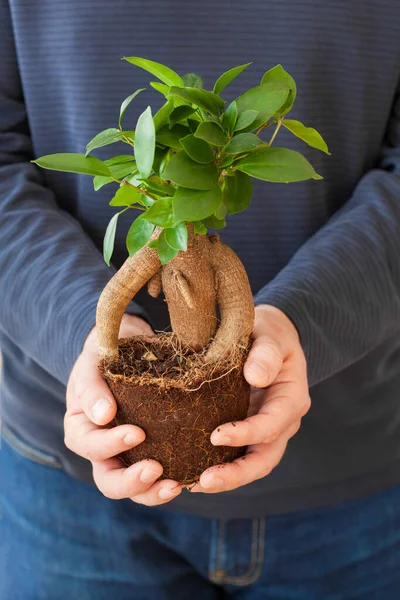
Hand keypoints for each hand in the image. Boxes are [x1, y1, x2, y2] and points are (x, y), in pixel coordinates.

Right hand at [65, 314, 181, 505]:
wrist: (128, 349)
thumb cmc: (105, 355)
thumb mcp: (92, 362)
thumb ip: (91, 387)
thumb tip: (102, 415)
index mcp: (82, 430)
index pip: (90, 447)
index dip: (110, 446)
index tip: (137, 433)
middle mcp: (102, 451)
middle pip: (109, 481)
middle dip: (131, 481)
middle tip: (155, 469)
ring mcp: (128, 457)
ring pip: (136, 489)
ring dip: (154, 492)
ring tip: (176, 485)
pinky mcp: (155, 453)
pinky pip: (161, 476)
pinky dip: (175, 480)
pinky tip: (193, 477)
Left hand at [191, 305, 310, 492]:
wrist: (270, 337)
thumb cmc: (269, 332)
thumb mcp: (271, 335)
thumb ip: (266, 353)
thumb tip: (256, 377)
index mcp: (292, 399)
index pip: (272, 425)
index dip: (246, 434)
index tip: (216, 435)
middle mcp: (283, 421)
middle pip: (265, 458)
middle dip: (237, 474)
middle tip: (204, 481)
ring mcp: (267, 430)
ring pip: (251, 464)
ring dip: (226, 478)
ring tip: (193, 485)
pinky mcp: (250, 431)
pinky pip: (237, 455)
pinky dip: (219, 467)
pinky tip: (191, 475)